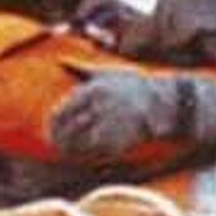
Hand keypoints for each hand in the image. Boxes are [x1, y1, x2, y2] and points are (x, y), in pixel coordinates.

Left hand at [46, 70, 189, 164]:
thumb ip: (82, 68)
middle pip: (69, 130)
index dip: (53, 123)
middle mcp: (99, 107)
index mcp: (93, 90)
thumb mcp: (108, 72)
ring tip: (66, 151)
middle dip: (59, 138)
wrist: (166, 101)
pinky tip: (86, 154)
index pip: (62, 111)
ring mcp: (110, 125)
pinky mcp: (121, 140)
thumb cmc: (135, 84)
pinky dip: (91, 154)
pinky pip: (99, 150)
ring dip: (71, 148)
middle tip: (55, 143)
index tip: (49, 129)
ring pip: (81, 143)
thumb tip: (60, 61)